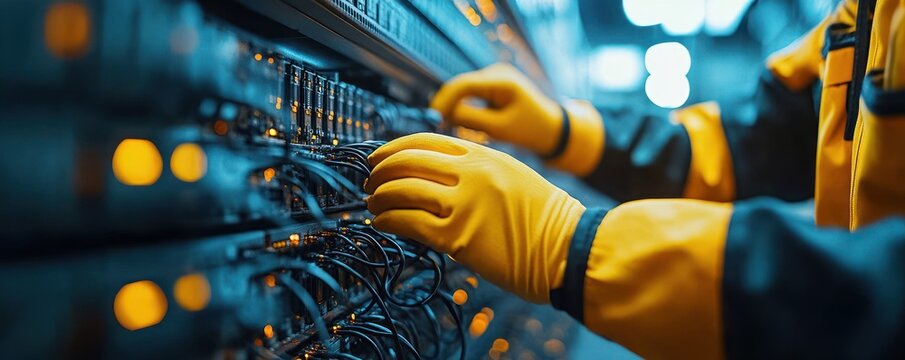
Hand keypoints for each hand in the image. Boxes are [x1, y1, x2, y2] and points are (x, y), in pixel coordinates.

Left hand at [364, 133, 585, 302]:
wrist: (571, 249)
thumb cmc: (546, 220)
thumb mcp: (513, 176)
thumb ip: (477, 171)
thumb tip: (436, 178)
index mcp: (484, 154)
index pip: (426, 141)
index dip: (394, 148)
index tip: (378, 158)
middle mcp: (472, 172)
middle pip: (408, 161)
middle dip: (381, 171)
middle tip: (369, 183)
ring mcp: (465, 203)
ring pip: (403, 190)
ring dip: (380, 197)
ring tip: (373, 204)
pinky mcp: (459, 237)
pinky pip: (409, 222)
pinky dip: (388, 220)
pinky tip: (382, 223)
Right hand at [431, 63, 562, 155]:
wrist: (552, 128)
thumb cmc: (530, 130)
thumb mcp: (500, 128)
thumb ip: (471, 120)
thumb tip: (442, 115)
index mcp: (503, 81)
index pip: (464, 85)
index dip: (444, 101)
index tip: (432, 119)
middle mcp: (496, 72)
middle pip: (460, 86)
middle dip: (447, 105)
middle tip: (436, 127)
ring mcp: (494, 76)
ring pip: (463, 91)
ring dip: (455, 108)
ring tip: (450, 128)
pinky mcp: (492, 84)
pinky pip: (470, 94)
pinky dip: (463, 107)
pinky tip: (462, 123)